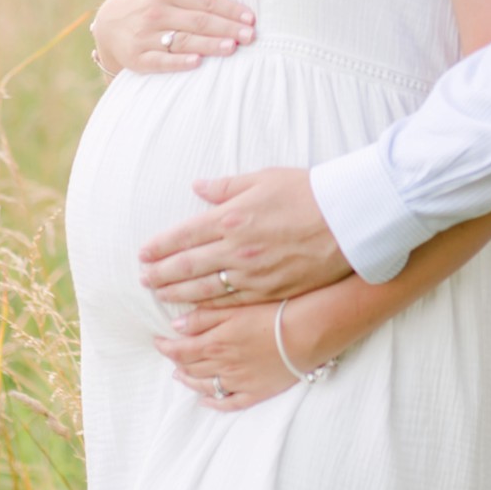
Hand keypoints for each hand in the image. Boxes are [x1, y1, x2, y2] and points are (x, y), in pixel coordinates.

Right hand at [91, 0, 255, 74]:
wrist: (109, 21)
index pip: (206, 0)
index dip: (230, 9)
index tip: (251, 18)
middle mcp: (156, 11)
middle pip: (198, 21)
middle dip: (226, 28)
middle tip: (250, 36)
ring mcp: (145, 35)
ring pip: (183, 41)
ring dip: (208, 45)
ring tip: (232, 48)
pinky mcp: (137, 58)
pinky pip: (160, 61)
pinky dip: (178, 62)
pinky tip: (197, 62)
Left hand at [138, 168, 350, 304]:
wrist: (347, 220)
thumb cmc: (308, 192)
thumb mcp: (264, 178)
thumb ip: (226, 187)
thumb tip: (197, 188)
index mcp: (231, 217)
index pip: (184, 235)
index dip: (160, 246)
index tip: (144, 254)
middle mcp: (236, 248)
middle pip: (187, 265)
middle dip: (161, 273)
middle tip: (143, 280)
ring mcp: (252, 273)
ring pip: (204, 288)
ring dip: (178, 293)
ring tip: (161, 295)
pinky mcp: (270, 291)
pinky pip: (231, 303)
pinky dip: (209, 308)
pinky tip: (196, 311)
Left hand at [154, 299, 308, 410]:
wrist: (307, 333)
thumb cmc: (274, 314)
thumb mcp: (235, 309)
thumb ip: (204, 317)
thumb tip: (176, 326)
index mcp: (215, 343)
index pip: (180, 350)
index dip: (165, 347)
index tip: (158, 341)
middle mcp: (222, 366)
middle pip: (190, 369)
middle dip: (177, 362)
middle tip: (171, 354)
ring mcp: (238, 382)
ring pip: (205, 386)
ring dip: (189, 381)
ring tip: (180, 375)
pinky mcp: (255, 392)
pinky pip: (228, 403)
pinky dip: (214, 403)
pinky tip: (206, 401)